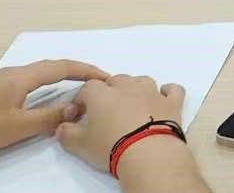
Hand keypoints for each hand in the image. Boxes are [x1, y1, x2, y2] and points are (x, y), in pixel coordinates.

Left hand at [0, 60, 107, 162]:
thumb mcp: (17, 128)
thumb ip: (49, 117)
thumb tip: (77, 107)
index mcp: (22, 77)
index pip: (62, 67)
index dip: (86, 70)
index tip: (106, 76)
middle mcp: (14, 72)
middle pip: (51, 66)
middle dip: (76, 72)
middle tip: (96, 82)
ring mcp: (1, 80)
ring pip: (38, 74)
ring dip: (60, 78)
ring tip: (76, 89)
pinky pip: (28, 82)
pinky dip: (45, 86)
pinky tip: (45, 97)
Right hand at [56, 76, 183, 173]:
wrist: (147, 153)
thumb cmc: (110, 147)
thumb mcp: (79, 145)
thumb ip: (66, 134)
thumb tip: (61, 128)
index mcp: (103, 94)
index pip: (88, 88)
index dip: (83, 99)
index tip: (80, 113)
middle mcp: (128, 87)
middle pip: (116, 81)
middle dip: (109, 92)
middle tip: (105, 112)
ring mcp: (152, 92)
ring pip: (142, 81)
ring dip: (135, 89)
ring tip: (130, 106)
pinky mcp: (172, 102)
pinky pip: (172, 90)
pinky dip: (167, 92)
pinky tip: (162, 99)